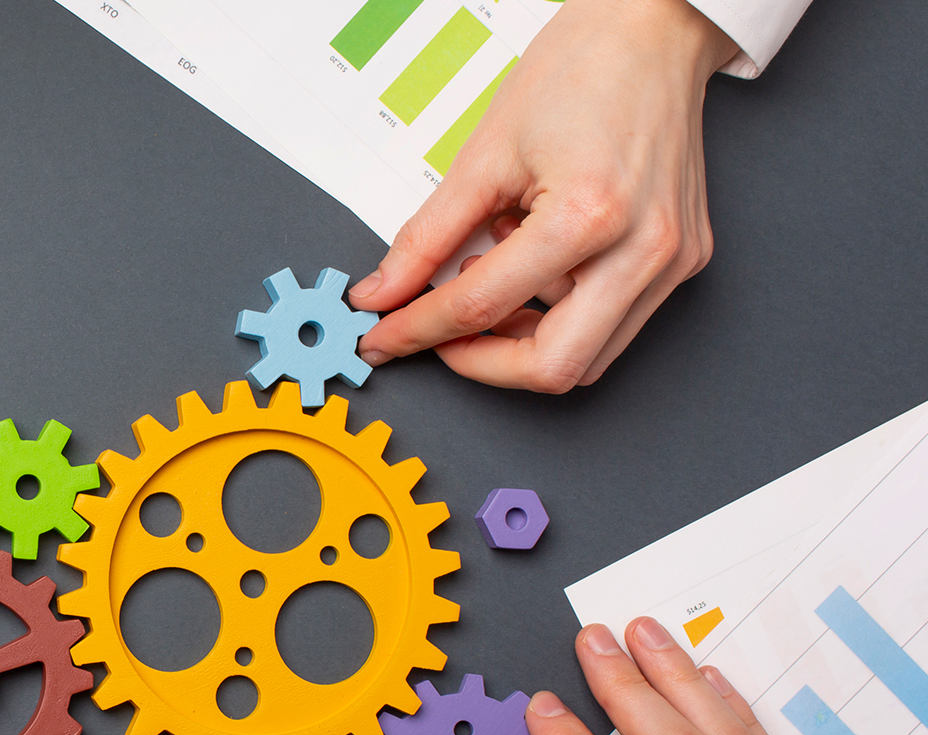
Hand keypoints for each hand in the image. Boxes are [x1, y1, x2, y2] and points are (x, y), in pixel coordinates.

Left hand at [349, 0, 736, 392]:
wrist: (651, 32)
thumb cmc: (579, 72)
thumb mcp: (484, 156)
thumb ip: (427, 238)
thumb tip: (383, 292)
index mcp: (590, 215)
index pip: (484, 306)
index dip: (421, 330)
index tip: (384, 338)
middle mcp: (645, 249)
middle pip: (554, 367)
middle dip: (483, 363)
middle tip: (438, 336)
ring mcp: (673, 260)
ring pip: (589, 359)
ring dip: (524, 341)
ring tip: (490, 279)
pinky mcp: (684, 260)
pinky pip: (614, 323)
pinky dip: (560, 313)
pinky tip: (534, 264)